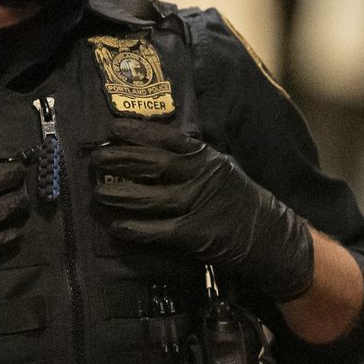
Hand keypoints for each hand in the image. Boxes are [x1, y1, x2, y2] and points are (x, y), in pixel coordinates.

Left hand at [91, 119, 314, 301]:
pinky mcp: (195, 234)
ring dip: (118, 195)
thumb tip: (148, 147)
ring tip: (97, 193)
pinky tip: (116, 226)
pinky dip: (134, 228)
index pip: (166, 138)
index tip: (111, 128)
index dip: (137, 132)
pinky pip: (157, 230)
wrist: (270, 236)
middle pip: (151, 164)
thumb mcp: (218, 168)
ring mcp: (197, 205)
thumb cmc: (237, 199)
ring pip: (148, 198)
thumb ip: (190, 158)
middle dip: (118, 160)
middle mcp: (200, 177)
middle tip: (94, 159)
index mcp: (205, 157)